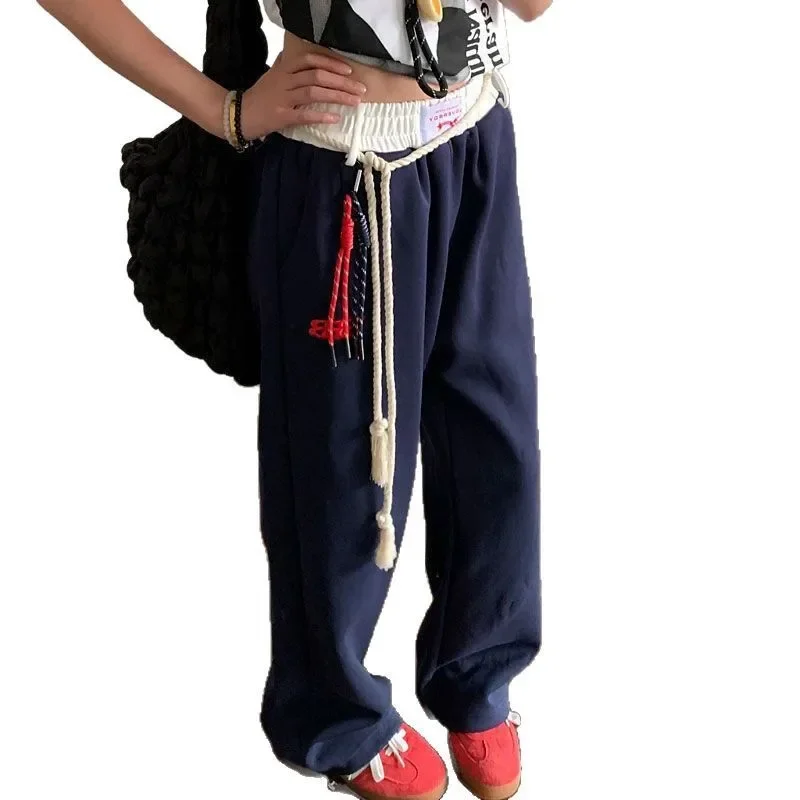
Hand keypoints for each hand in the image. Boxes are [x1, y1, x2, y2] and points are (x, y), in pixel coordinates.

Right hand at [239, 51, 366, 139]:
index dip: (331, 64)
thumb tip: (298, 55)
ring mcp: (283, 98)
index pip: (310, 60)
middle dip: (342, 83)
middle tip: (360, 89)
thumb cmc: (260, 96)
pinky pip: (304, 114)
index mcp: (284, 69)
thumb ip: (287, 65)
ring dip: (337, 97)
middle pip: (317, 76)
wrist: (239, 114)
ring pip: (314, 93)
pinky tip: (335, 118)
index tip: (348, 71)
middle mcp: (285, 80)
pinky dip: (321, 116)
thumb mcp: (272, 76)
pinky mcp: (281, 116)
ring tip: (354, 102)